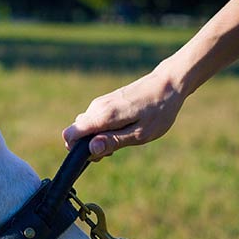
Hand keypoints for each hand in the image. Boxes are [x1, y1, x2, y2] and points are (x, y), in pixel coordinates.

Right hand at [62, 59, 187, 158]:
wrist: (168, 83)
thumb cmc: (158, 110)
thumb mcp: (140, 133)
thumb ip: (113, 141)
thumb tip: (91, 150)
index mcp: (103, 115)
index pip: (70, 134)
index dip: (77, 150)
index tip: (98, 154)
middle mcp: (96, 107)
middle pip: (76, 132)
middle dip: (89, 146)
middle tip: (115, 149)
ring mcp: (100, 103)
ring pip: (85, 127)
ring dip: (97, 138)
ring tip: (123, 138)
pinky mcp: (105, 102)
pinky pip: (94, 121)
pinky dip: (103, 130)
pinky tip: (123, 130)